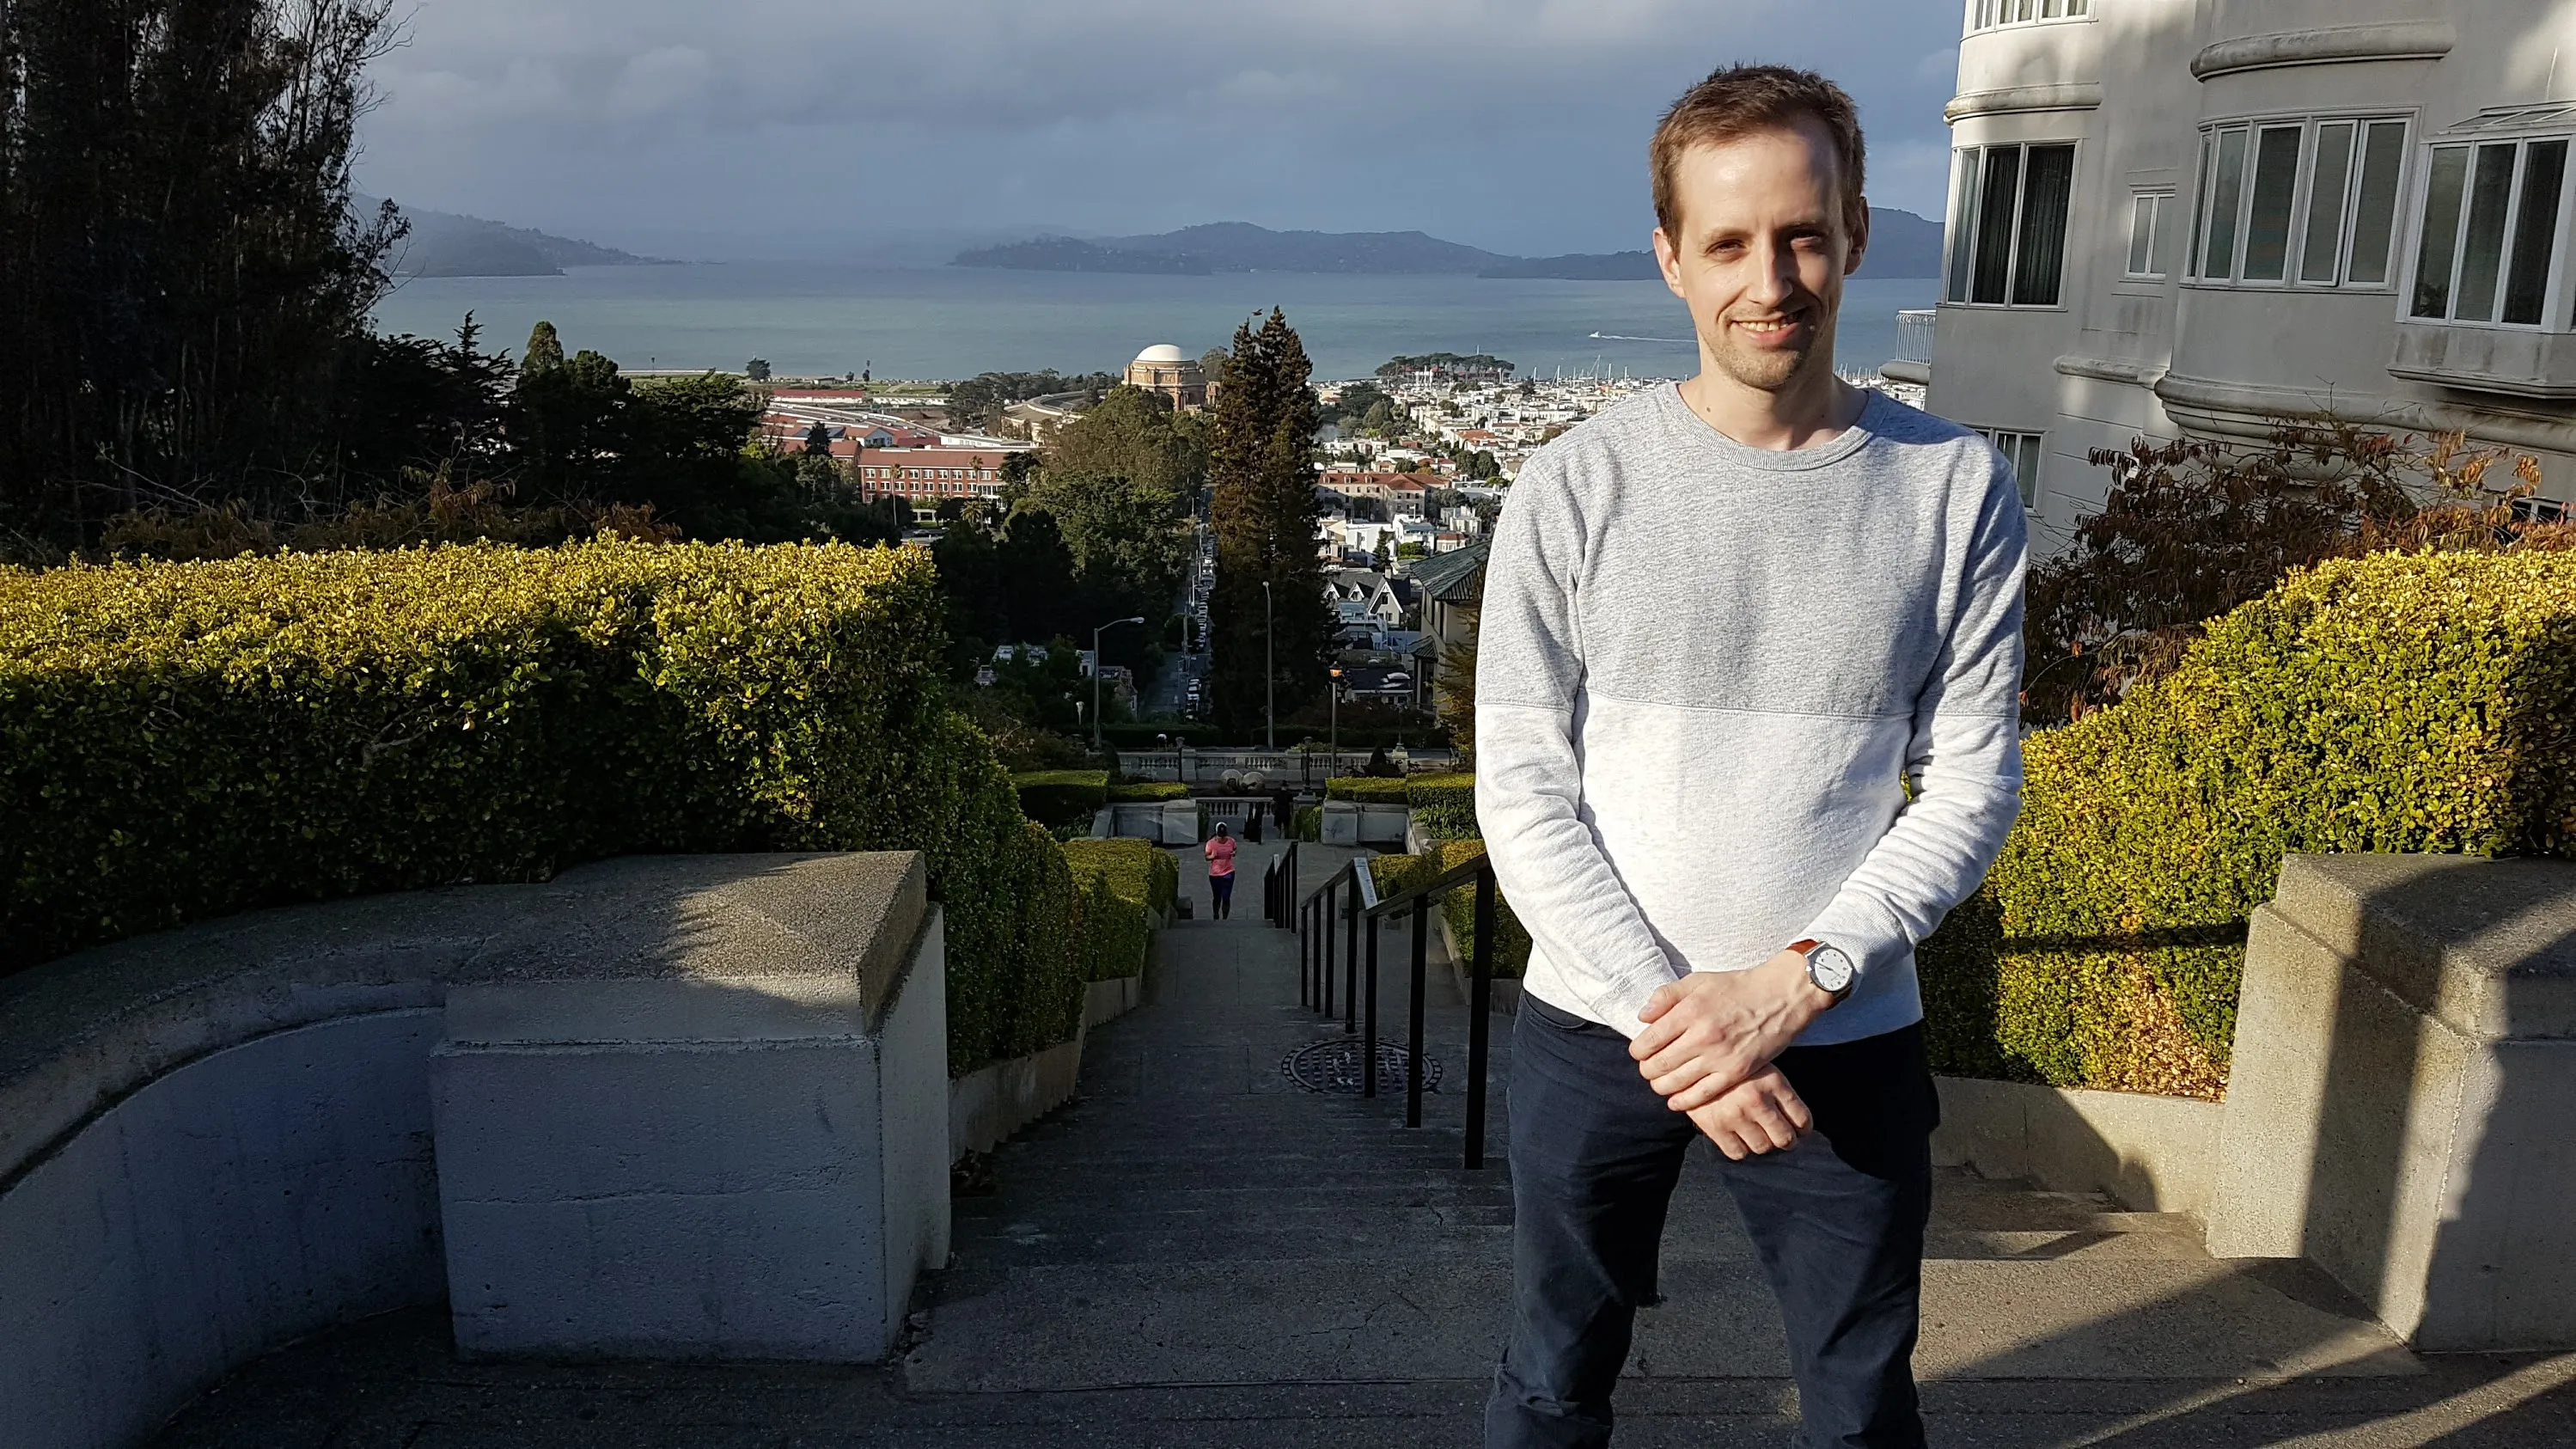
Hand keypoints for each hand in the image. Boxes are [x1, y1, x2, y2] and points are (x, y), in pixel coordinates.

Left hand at [1629, 950, 1835, 1110]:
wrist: (1780, 997)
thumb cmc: (1737, 987)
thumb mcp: (1698, 980)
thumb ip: (1666, 996)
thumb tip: (1643, 1017)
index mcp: (1689, 1011)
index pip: (1648, 1041)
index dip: (1638, 1051)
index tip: (1640, 1051)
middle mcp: (1702, 1036)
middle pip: (1658, 1065)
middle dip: (1646, 1070)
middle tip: (1648, 1069)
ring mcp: (1719, 1056)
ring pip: (1675, 1083)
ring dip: (1660, 1086)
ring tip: (1660, 1082)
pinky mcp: (1736, 1072)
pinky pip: (1702, 1094)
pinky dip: (1683, 1101)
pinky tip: (1675, 1100)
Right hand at [1684, 1065, 1811, 1160]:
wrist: (1688, 1060)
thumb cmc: (1729, 1063)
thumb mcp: (1759, 1065)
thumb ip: (1777, 1091)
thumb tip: (1798, 1124)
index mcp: (1773, 1082)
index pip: (1802, 1119)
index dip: (1804, 1129)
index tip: (1800, 1130)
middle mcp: (1757, 1100)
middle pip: (1785, 1138)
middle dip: (1787, 1141)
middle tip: (1782, 1137)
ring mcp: (1736, 1115)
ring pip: (1763, 1147)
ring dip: (1763, 1144)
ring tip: (1758, 1135)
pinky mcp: (1715, 1127)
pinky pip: (1738, 1153)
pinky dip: (1741, 1149)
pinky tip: (1739, 1137)